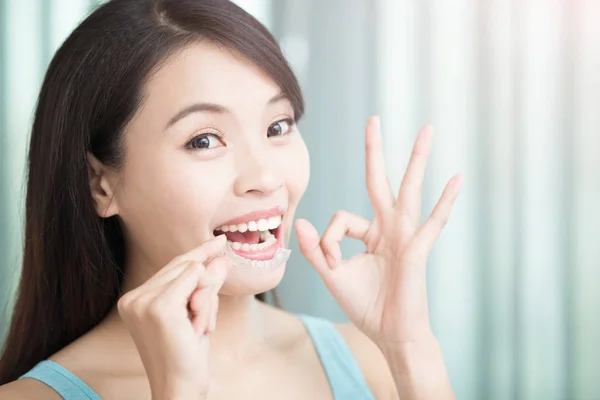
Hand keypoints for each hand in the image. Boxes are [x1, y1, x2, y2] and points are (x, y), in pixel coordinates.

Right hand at [117, 235, 228, 399]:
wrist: (179, 388)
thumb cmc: (187, 356)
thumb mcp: (196, 314)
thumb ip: (204, 285)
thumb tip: (220, 257)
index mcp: (135, 299)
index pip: (174, 266)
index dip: (198, 253)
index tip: (219, 241)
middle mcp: (133, 297)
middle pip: (185, 264)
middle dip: (206, 288)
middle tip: (201, 322)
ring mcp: (143, 300)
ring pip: (194, 269)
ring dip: (208, 299)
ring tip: (198, 329)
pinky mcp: (159, 306)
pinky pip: (197, 277)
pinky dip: (207, 301)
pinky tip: (198, 327)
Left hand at [296, 117, 463, 349]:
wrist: (390, 334)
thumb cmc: (366, 306)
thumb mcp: (333, 276)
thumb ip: (317, 251)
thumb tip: (302, 223)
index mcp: (368, 233)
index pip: (340, 218)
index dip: (327, 240)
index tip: (329, 263)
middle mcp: (388, 228)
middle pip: (380, 181)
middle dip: (376, 151)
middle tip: (374, 120)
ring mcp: (405, 235)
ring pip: (409, 189)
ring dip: (417, 159)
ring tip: (427, 130)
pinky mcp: (418, 249)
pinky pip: (433, 222)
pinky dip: (446, 201)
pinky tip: (457, 178)